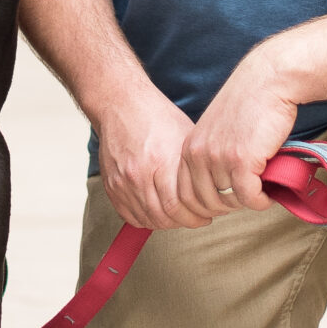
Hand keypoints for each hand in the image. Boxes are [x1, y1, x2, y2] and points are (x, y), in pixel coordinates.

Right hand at [96, 81, 213, 230]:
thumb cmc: (157, 117)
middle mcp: (139, 174)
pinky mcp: (111, 185)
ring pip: (147, 219)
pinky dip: (146, 219)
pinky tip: (159, 212)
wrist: (121, 104)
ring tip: (180, 215)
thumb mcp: (185, 136)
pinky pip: (129, 215)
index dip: (196, 217)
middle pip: (163, 217)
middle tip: (197, 219)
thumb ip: (195, 166)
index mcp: (161, 161)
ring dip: (167, 222)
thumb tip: (215, 189)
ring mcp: (122, 181)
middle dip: (185, 222)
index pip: (178, 206)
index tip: (207, 217)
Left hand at [178, 49, 297, 221]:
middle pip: (205, 203)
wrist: (268, 80)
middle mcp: (199, 154)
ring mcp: (219, 158)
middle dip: (227, 207)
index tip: (224, 205)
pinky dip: (261, 201)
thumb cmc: (249, 104)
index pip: (184, 195)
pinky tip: (269, 194)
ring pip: (228, 201)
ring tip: (261, 192)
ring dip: (247, 202)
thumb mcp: (216, 130)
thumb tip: (219, 190)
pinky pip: (248, 197)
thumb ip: (211, 156)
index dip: (205, 207)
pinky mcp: (242, 160)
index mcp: (190, 148)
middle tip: (246, 198)